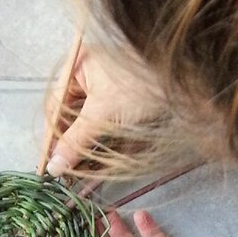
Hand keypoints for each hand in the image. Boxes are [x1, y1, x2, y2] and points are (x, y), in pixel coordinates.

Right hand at [46, 45, 164, 175]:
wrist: (187, 77)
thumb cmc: (140, 85)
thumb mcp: (102, 115)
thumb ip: (75, 142)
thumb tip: (53, 166)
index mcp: (77, 66)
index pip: (54, 107)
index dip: (51, 137)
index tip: (50, 163)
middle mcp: (88, 74)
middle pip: (69, 115)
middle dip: (68, 143)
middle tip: (66, 170)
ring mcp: (106, 86)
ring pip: (86, 122)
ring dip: (83, 145)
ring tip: (80, 168)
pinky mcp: (123, 100)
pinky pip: (102, 123)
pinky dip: (99, 141)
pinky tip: (97, 158)